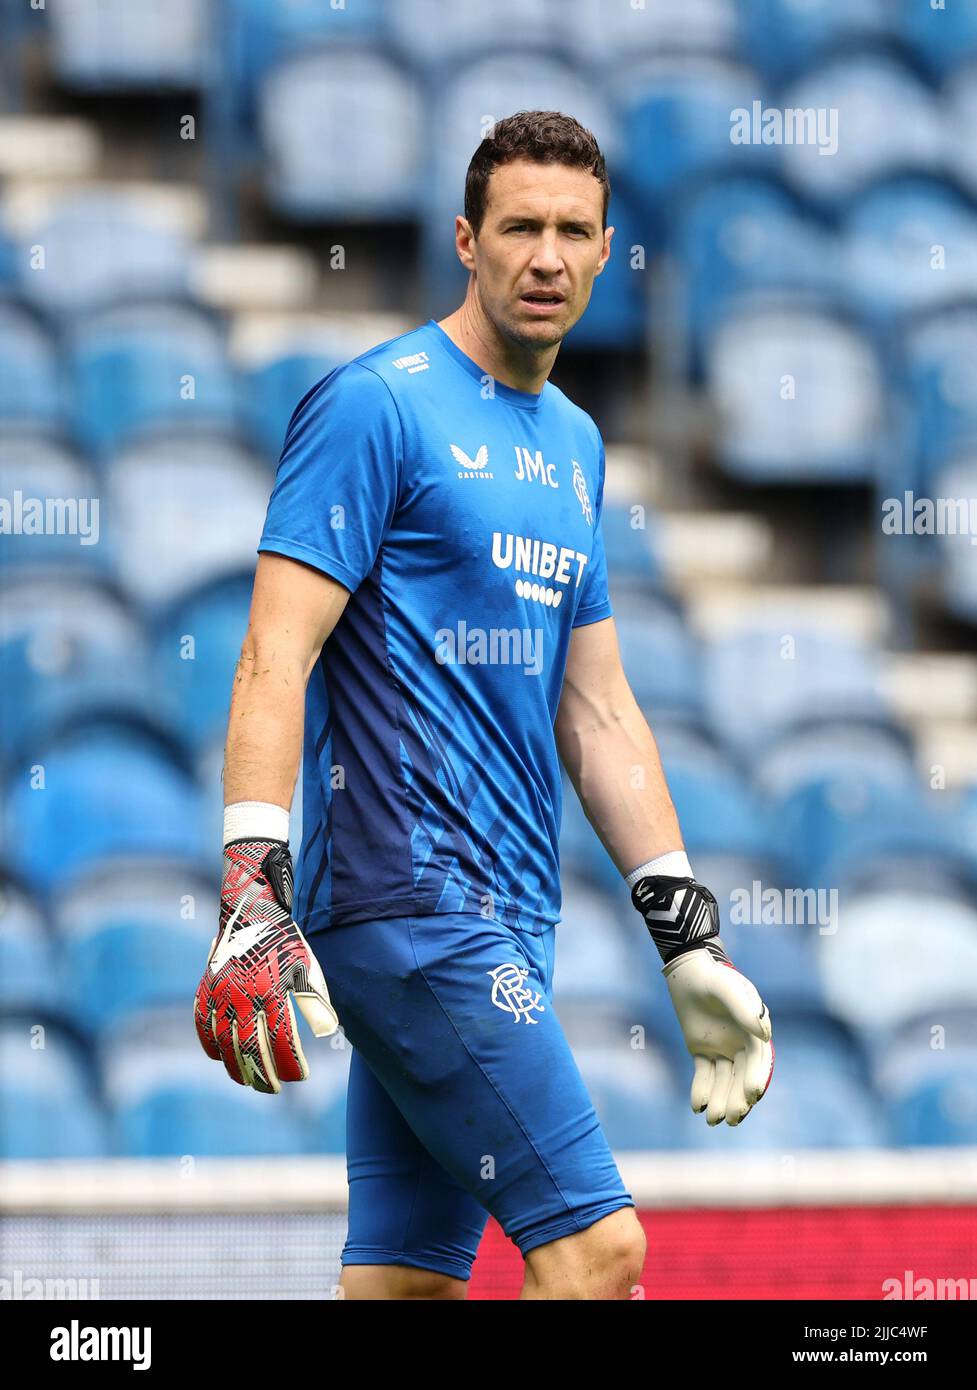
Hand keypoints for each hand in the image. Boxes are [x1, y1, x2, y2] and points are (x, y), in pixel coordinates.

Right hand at [194, 838, 338, 1092]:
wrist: (250, 909)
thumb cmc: (285, 942)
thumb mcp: (307, 967)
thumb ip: (316, 1002)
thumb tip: (328, 1033)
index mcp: (272, 993)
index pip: (282, 1043)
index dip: (292, 1065)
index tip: (302, 1076)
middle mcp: (243, 997)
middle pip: (250, 1050)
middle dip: (263, 1076)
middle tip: (273, 1089)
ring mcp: (220, 994)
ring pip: (224, 1044)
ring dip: (236, 1067)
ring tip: (248, 1081)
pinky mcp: (206, 988)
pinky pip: (202, 1024)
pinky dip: (209, 1043)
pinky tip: (220, 1056)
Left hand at [664, 942, 773, 1125]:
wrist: (689, 973)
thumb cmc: (714, 977)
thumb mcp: (728, 989)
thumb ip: (745, 1009)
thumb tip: (765, 1035)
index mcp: (754, 1033)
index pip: (758, 1062)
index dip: (757, 1078)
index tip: (753, 1095)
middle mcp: (741, 1045)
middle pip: (742, 1077)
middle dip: (738, 1099)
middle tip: (732, 1119)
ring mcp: (722, 1049)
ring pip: (723, 1081)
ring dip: (720, 1101)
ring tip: (713, 1121)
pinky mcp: (701, 1051)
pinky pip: (703, 1075)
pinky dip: (700, 1091)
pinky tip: (697, 1106)